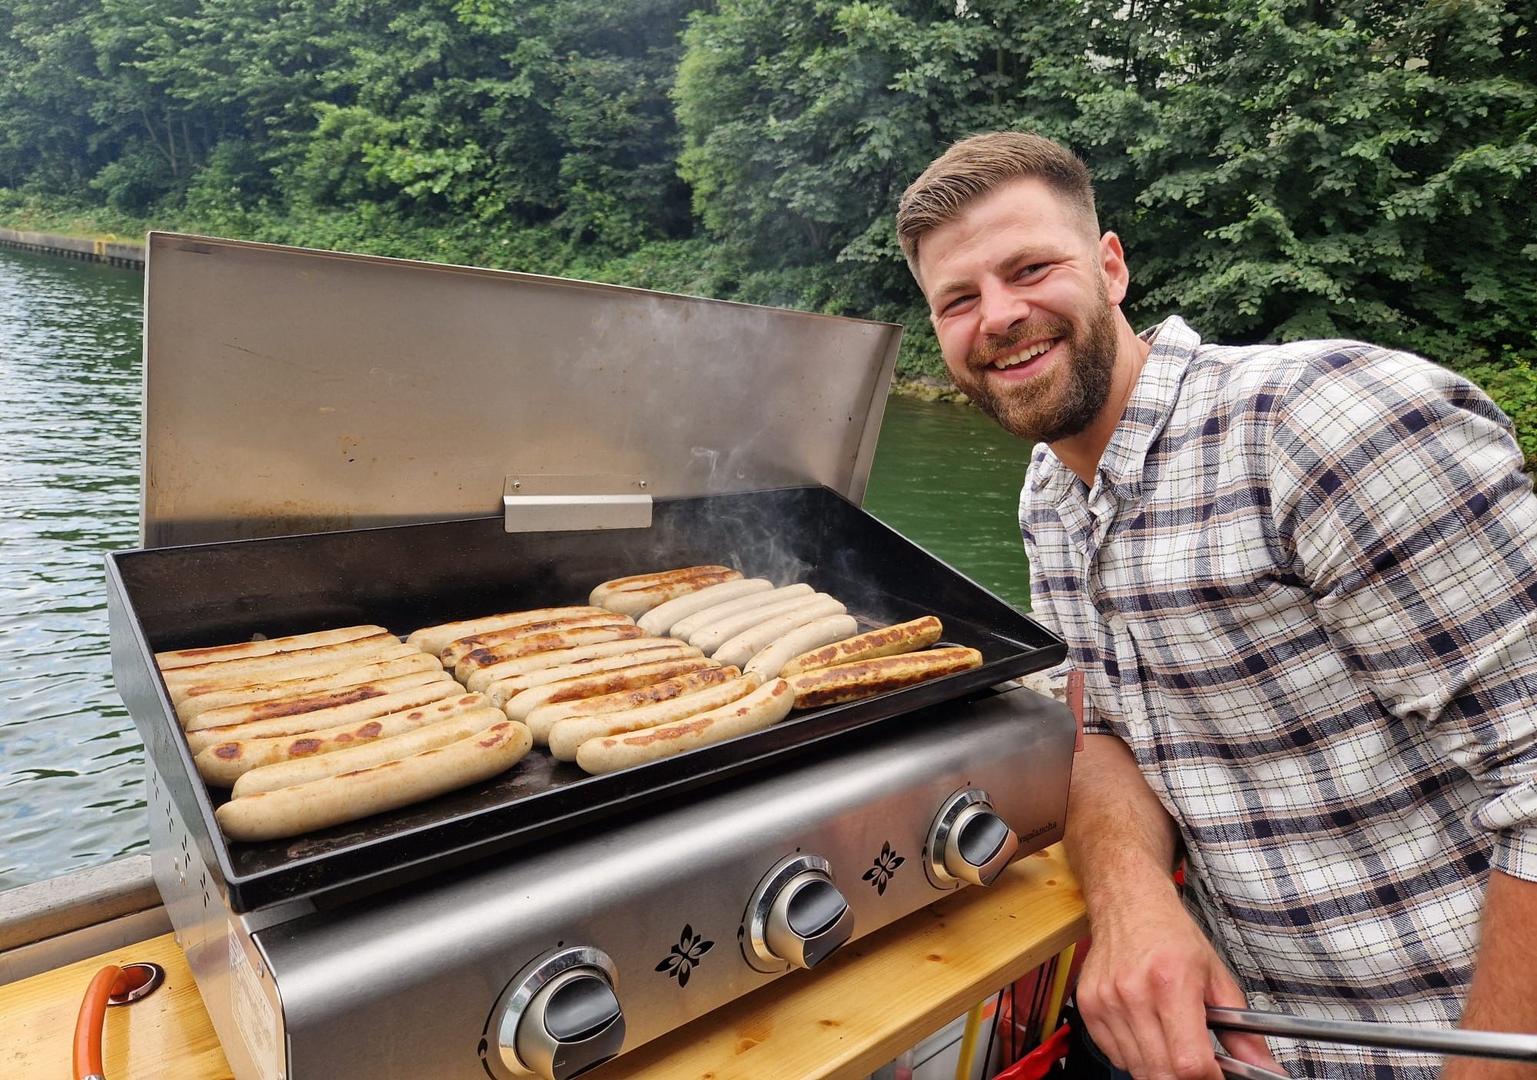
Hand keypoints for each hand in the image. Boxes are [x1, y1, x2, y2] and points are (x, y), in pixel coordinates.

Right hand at [1075, 896, 1285, 1078]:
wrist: (1128, 904)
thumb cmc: (1171, 934)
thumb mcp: (1216, 975)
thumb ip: (1242, 1029)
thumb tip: (1262, 1066)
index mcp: (1171, 981)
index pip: (1189, 1062)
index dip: (1208, 1079)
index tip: (1217, 1076)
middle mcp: (1133, 992)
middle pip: (1162, 1073)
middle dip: (1185, 1077)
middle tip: (1196, 1062)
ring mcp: (1106, 1001)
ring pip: (1137, 1069)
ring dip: (1160, 1068)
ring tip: (1170, 1040)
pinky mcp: (1088, 1007)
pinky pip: (1115, 1056)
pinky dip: (1135, 1057)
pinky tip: (1146, 1032)